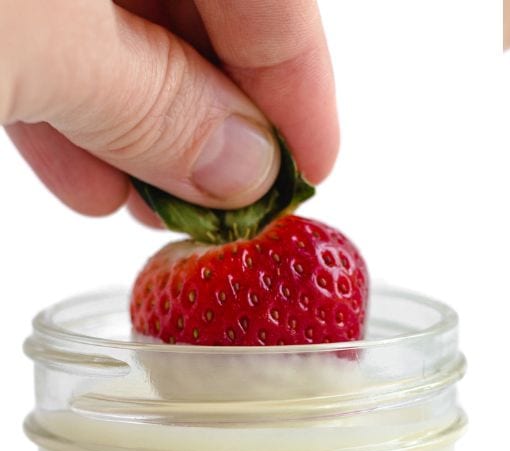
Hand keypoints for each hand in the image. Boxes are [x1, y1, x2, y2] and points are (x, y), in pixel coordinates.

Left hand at [1, 0, 337, 219]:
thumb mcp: (33, 48)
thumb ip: (148, 100)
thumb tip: (244, 164)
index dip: (299, 81)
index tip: (310, 170)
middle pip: (203, 8)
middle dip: (214, 106)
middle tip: (228, 201)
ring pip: (116, 24)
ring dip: (136, 119)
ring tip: (146, 205)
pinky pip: (44, 28)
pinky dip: (65, 97)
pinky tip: (80, 171)